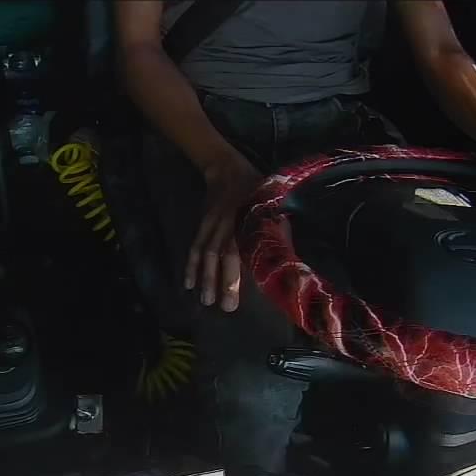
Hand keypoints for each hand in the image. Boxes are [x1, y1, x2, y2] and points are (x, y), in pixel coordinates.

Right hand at [186, 151, 263, 311]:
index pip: (243, 245)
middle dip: (222, 280)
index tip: (243, 288)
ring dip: (205, 277)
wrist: (226, 169)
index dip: (242, 267)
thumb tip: (287, 254)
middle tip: (225, 307)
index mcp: (246, 217)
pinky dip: (190, 266)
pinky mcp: (201, 226)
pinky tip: (188, 284)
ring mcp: (211, 225)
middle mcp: (226, 223)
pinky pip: (194, 248)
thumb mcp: (272, 202)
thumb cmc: (256, 188)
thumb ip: (277, 226)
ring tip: (206, 300)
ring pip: (205, 253)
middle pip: (222, 253)